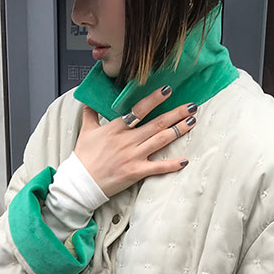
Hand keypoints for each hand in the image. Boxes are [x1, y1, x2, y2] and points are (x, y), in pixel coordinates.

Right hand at [74, 85, 197, 198]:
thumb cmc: (83, 158)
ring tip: (192, 122)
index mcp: (116, 128)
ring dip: (178, 130)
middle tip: (191, 106)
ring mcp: (133, 156)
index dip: (154, 99)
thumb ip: (90, 114)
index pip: (138, 110)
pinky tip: (184, 160)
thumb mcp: (85, 131)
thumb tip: (88, 101)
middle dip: (176, 113)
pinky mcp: (136, 172)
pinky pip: (158, 167)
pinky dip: (172, 164)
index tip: (168, 90)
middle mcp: (128, 140)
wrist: (81, 182)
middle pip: (156, 123)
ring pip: (160, 140)